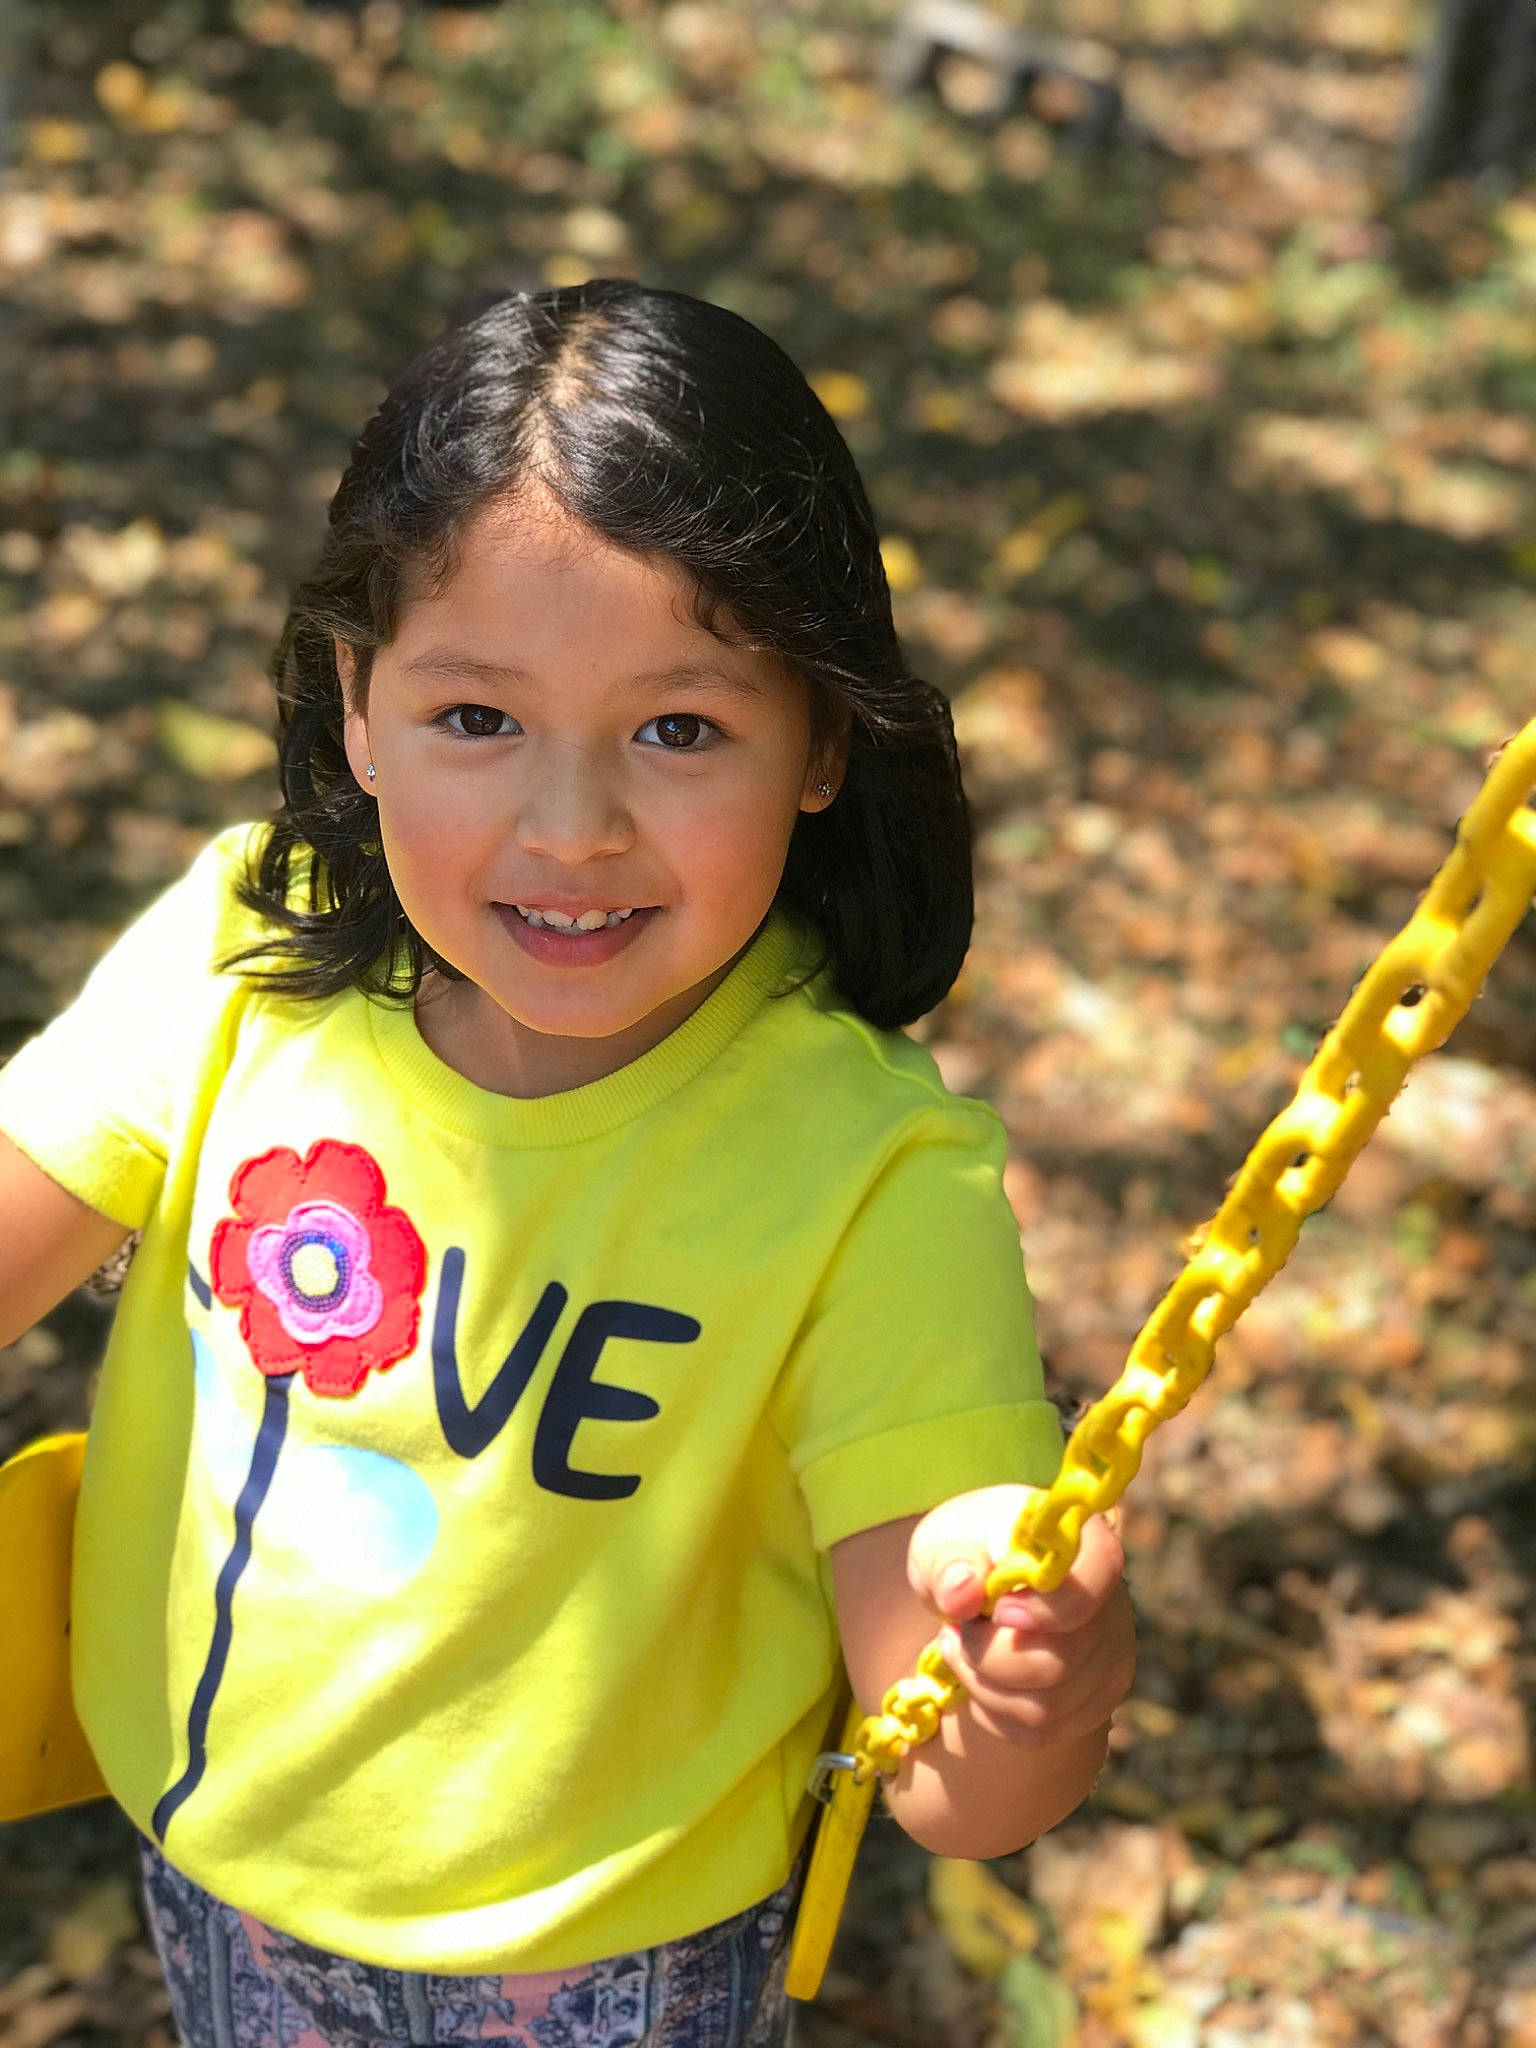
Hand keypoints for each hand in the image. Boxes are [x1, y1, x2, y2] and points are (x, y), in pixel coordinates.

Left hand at [906, 1485, 1135, 1749]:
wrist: (979, 1588)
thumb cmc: (965, 1554)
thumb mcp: (943, 1542)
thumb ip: (949, 1561)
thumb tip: (961, 1590)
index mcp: (1084, 1541)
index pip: (1098, 1573)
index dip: (1047, 1605)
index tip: (997, 1610)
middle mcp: (1112, 1601)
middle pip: (1060, 1659)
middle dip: (988, 1656)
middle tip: (953, 1632)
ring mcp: (1111, 1655)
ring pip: (1048, 1705)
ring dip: (984, 1687)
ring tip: (960, 1652)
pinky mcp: (1095, 1699)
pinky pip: (1044, 1731)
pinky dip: (996, 1715)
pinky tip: (980, 1680)